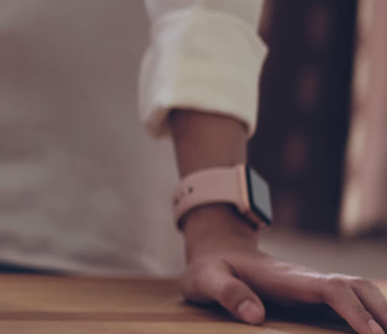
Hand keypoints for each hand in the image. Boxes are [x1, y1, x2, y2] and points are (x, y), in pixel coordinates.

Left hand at [179, 205, 386, 332]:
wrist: (216, 249)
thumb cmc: (211, 267)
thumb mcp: (206, 279)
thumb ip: (227, 293)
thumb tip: (255, 316)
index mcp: (288, 277)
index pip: (333, 290)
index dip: (355, 311)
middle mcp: (308, 279)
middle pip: (359, 287)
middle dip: (383, 311)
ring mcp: (313, 286)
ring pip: (360, 292)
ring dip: (381, 311)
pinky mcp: (313, 295)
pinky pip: (348, 301)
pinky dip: (368, 314)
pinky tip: (374, 329)